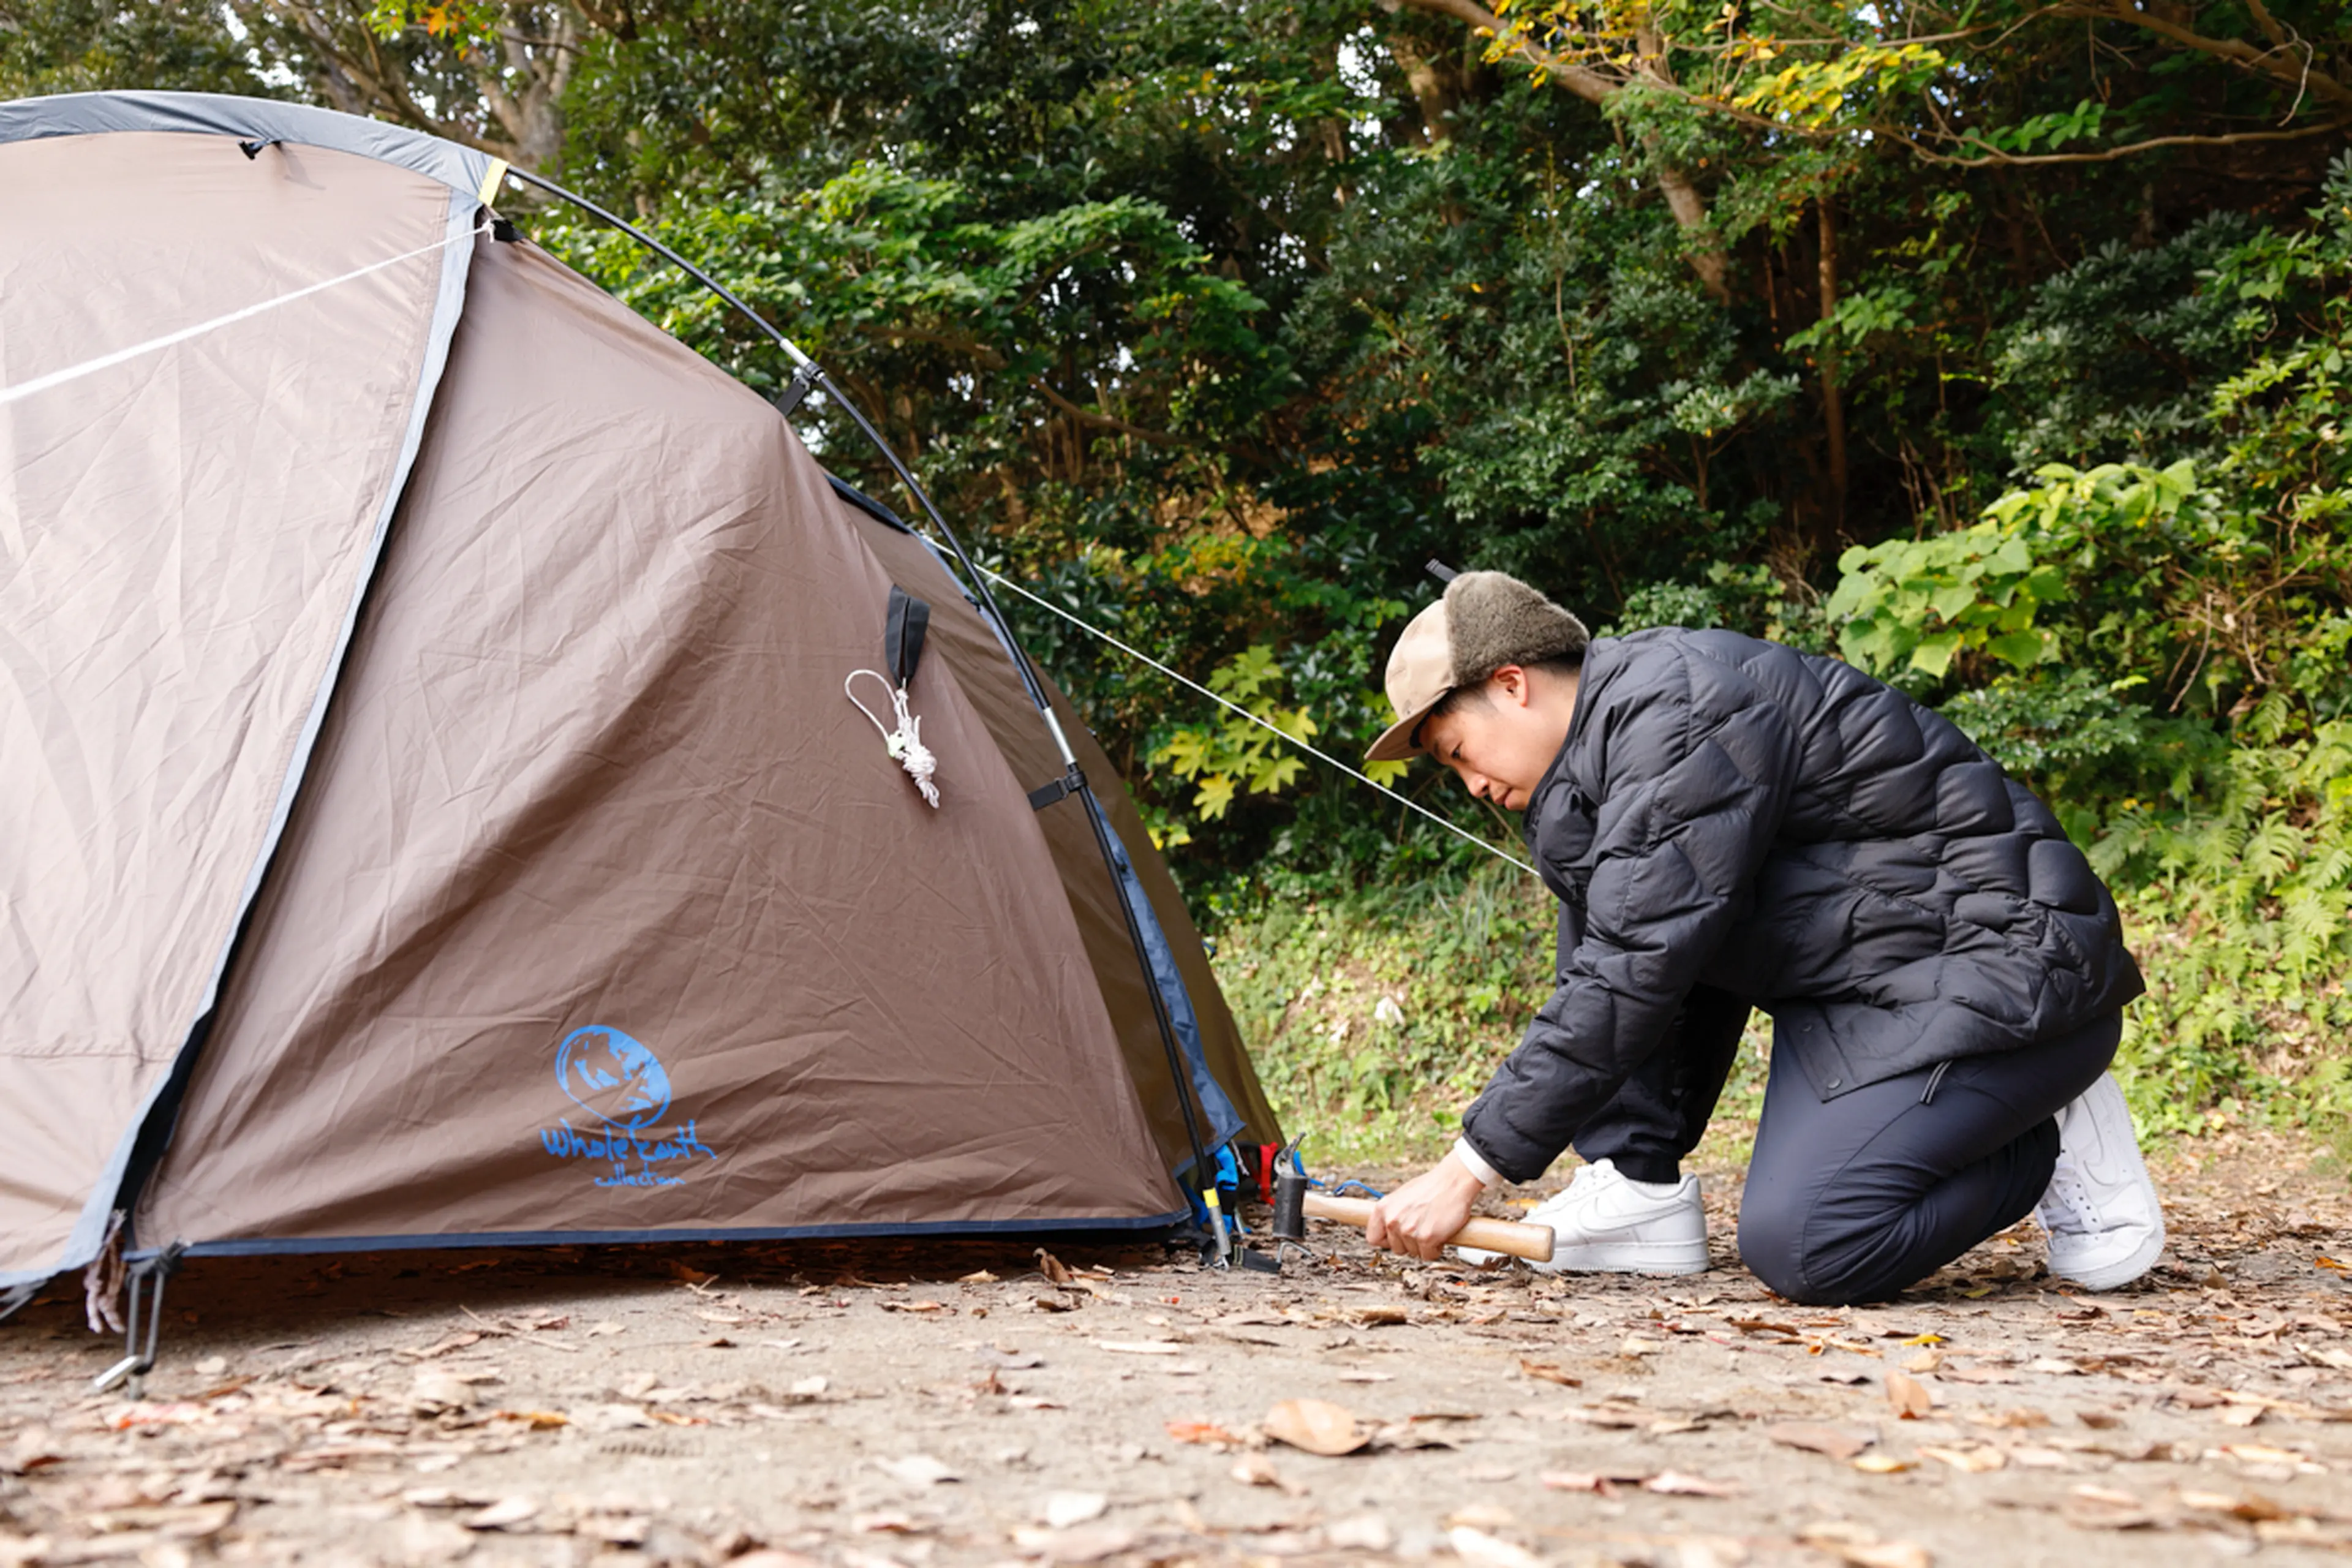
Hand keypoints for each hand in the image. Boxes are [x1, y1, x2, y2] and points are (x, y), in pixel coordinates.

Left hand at [1365, 1151, 1485, 1260]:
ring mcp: (1408, 1230)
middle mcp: (1392, 1220)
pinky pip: (1429, 1256)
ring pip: (1414, 1253)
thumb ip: (1392, 1213)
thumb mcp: (1401, 1197)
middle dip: (1409, 1243)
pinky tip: (1440, 1233)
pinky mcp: (1427, 1238)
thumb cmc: (1430, 1187)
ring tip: (1433, 1226)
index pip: (1373, 1238)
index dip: (1387, 1241)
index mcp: (1383, 1209)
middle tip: (1422, 1228)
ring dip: (1424, 1245)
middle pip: (1396, 1248)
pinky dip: (1436, 1249)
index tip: (1397, 1238)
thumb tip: (1387, 1230)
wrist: (1454, 1181)